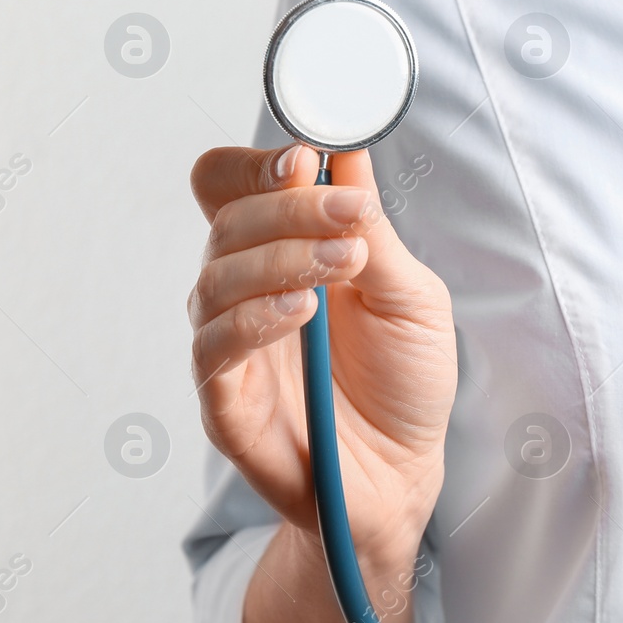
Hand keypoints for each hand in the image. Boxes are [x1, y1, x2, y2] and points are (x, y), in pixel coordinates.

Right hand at [188, 143, 454, 565]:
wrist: (406, 473)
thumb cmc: (403, 380)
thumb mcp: (409, 293)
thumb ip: (371, 227)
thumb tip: (346, 148)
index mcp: (279, 251)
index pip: (231, 186)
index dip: (255, 165)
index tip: (305, 157)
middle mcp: (243, 289)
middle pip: (227, 221)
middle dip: (290, 208)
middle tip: (349, 217)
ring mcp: (230, 344)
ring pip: (216, 278)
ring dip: (279, 257)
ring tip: (341, 265)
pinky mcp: (225, 401)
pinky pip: (213, 348)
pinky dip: (253, 318)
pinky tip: (300, 311)